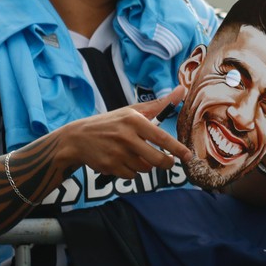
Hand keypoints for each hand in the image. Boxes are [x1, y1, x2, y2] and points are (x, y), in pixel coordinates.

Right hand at [58, 86, 191, 178]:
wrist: (78, 138)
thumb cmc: (112, 123)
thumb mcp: (132, 111)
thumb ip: (159, 104)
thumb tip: (183, 89)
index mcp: (133, 121)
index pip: (161, 138)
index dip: (177, 149)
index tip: (188, 156)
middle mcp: (125, 137)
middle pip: (156, 159)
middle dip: (166, 163)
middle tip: (168, 161)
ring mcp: (116, 153)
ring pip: (144, 169)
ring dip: (145, 165)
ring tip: (136, 154)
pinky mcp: (109, 166)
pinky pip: (131, 176)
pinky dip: (131, 171)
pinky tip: (122, 161)